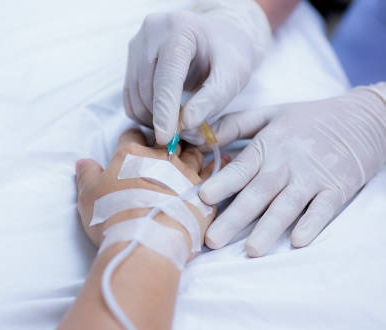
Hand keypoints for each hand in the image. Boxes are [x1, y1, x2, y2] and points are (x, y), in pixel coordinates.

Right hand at [75, 129, 228, 250]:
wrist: (146, 242)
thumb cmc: (112, 218)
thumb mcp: (88, 196)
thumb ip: (87, 175)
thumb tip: (83, 162)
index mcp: (130, 154)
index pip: (131, 134)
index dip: (130, 139)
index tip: (132, 145)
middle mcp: (161, 158)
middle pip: (165, 140)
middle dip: (164, 142)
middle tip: (163, 149)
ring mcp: (185, 174)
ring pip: (192, 151)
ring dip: (190, 150)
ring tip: (190, 153)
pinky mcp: (204, 192)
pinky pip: (214, 173)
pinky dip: (215, 165)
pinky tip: (222, 159)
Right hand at [123, 0, 270, 145]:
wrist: (218, 36)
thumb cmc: (229, 54)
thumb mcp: (233, 75)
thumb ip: (212, 99)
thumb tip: (186, 125)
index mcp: (180, 28)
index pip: (166, 77)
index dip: (164, 111)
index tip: (166, 139)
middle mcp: (152, 31)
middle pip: (147, 88)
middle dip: (161, 118)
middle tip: (182, 135)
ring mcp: (137, 43)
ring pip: (135, 95)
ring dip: (152, 118)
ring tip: (177, 125)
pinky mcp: (131, 57)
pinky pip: (130, 96)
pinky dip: (144, 112)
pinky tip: (164, 116)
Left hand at [200, 84, 385, 256]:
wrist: (364, 118)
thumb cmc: (307, 119)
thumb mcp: (269, 114)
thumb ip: (233, 125)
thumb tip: (197, 135)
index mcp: (268, 145)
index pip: (242, 167)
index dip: (223, 183)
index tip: (203, 198)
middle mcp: (288, 163)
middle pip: (258, 193)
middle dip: (235, 217)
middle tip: (213, 239)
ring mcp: (314, 177)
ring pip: (287, 205)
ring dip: (269, 228)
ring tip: (251, 249)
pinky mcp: (338, 189)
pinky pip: (324, 209)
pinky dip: (312, 224)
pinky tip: (298, 240)